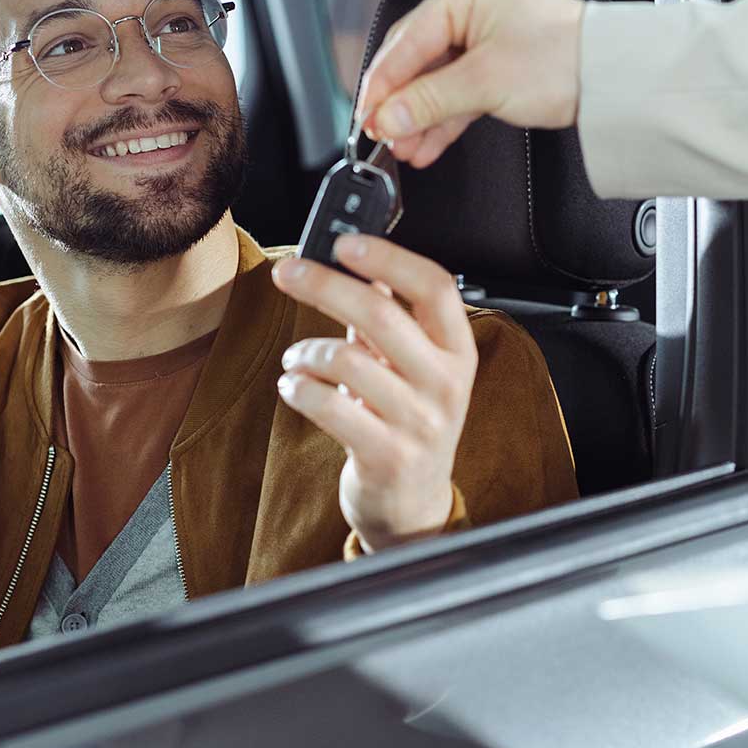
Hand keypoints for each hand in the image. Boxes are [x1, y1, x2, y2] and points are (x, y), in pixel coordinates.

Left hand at [269, 235, 477, 550]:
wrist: (413, 504)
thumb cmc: (407, 421)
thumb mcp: (412, 366)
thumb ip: (391, 316)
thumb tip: (358, 260)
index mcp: (459, 351)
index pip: (435, 286)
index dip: (389, 257)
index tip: (346, 243)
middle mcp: (447, 385)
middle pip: (382, 314)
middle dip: (325, 285)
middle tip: (289, 273)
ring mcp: (419, 423)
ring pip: (346, 360)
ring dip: (305, 352)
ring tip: (297, 360)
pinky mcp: (387, 456)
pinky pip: (329, 406)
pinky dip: (299, 388)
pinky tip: (294, 387)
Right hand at [353, 0, 584, 168]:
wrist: (616, 81)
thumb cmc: (566, 60)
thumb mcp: (486, 81)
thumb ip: (430, 101)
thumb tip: (389, 117)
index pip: (407, 40)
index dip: (383, 83)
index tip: (367, 116)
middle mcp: (475, 8)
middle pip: (418, 60)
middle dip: (400, 103)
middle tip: (381, 134)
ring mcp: (487, 38)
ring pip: (438, 81)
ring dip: (420, 117)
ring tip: (403, 148)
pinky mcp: (500, 67)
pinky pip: (459, 93)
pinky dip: (443, 119)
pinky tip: (426, 143)